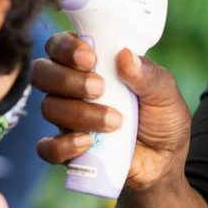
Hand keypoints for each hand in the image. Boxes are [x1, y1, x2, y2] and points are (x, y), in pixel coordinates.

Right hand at [30, 33, 189, 191]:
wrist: (165, 161)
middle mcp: (71, 89)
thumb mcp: (165, 93)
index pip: (59, 45)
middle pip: (43, 73)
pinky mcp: (67, 150)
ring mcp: (66, 120)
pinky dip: (64, 145)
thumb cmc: (162, 119)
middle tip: (99, 88)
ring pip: (50, 108)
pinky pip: (47, 148)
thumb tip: (125, 55)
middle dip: (66, 79)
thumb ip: (148, 75)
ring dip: (80, 113)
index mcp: (90, 65)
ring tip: (115, 121)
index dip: (66, 47)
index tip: (90, 58)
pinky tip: (88, 143)